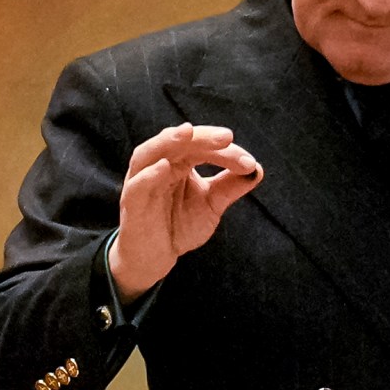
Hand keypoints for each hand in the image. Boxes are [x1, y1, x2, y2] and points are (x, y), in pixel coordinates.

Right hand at [108, 123, 264, 298]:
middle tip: (227, 137)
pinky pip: (138, 185)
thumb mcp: (211, 205)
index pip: (203, 147)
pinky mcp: (132, 202)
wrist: (156, 257)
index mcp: (179, 161)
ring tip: (188, 132)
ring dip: (169, 141)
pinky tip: (164, 166)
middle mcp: (159, 165)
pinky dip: (149, 174)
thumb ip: (230, 187)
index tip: (248, 164)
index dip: (226, 152)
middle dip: (203, 137)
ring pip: (151, 152)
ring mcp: (143, 181)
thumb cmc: (179, 225)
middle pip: (179, 142)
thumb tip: (257, 169)